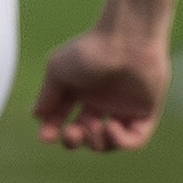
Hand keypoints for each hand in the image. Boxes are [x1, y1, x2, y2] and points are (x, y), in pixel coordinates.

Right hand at [33, 25, 171, 151]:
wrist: (126, 40)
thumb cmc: (90, 51)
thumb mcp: (56, 70)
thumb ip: (46, 96)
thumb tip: (37, 116)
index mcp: (80, 91)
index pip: (62, 120)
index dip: (52, 131)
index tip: (46, 136)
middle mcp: (101, 101)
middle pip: (84, 135)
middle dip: (73, 141)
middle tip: (72, 132)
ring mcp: (123, 108)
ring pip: (107, 142)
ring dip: (95, 142)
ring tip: (95, 126)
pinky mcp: (145, 112)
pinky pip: (134, 140)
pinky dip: (120, 141)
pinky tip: (110, 126)